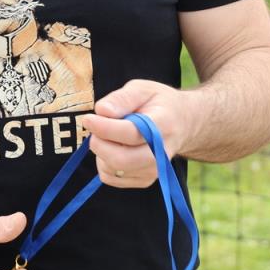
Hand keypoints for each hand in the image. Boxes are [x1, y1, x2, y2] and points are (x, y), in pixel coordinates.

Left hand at [79, 79, 197, 189]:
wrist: (181, 124)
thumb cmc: (157, 103)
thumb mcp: (142, 89)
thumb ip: (122, 98)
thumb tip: (102, 111)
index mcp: (163, 125)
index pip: (131, 133)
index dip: (104, 127)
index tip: (88, 119)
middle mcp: (161, 153)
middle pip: (121, 159)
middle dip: (99, 143)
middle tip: (95, 126)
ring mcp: (154, 170)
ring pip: (112, 169)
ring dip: (100, 151)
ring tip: (109, 134)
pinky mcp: (145, 180)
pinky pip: (111, 177)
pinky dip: (103, 162)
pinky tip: (114, 147)